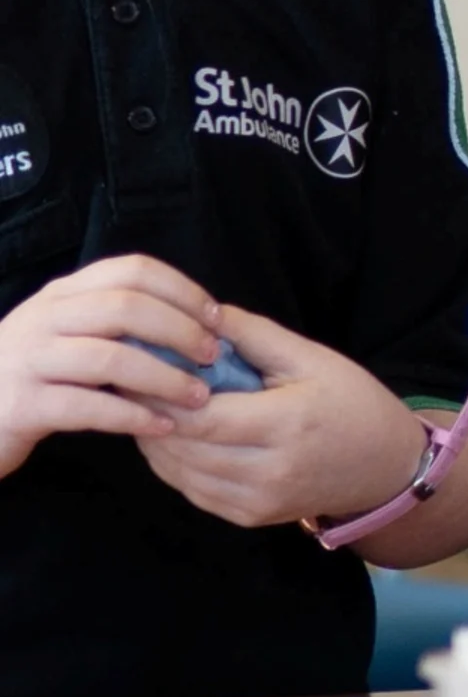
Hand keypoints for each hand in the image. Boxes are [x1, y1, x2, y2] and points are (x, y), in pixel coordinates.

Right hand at [0, 255, 220, 479]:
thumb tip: (195, 322)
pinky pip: (87, 406)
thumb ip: (114, 320)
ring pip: (109, 358)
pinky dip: (132, 416)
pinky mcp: (21, 406)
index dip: (183, 291)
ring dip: (164, 378)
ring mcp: (28, 360)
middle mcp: (42, 318)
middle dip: (180, 331)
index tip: (218, 318)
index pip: (133, 270)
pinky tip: (163, 426)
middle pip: (126, 308)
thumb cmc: (33, 374)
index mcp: (62, 294)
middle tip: (212, 358)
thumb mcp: (67, 332)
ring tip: (199, 398)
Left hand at [136, 304, 428, 529]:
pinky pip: (191, 490)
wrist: (387, 467)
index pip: (199, 417)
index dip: (159, 394)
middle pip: (180, 446)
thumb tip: (202, 313)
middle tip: (133, 382)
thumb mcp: (314, 359)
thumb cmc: (353, 403)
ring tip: (150, 406)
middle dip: (150, 413)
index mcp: (286, 424)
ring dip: (156, 438)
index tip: (140, 367)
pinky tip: (177, 436)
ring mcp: (256, 501)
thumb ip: (254, 336)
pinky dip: (174, 462)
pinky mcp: (248, 517)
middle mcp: (268, 471)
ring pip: (177, 471)